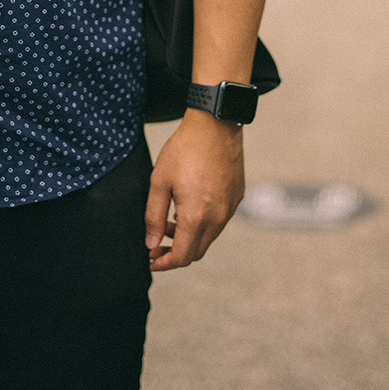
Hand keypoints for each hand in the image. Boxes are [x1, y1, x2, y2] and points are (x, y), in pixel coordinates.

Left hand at [144, 111, 244, 270]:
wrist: (215, 125)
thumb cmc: (185, 149)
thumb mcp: (159, 182)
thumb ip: (154, 217)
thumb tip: (152, 244)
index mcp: (196, 216)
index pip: (182, 257)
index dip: (164, 263)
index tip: (152, 259)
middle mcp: (217, 217)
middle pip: (196, 252)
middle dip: (175, 253)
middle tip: (157, 241)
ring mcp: (230, 208)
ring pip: (208, 238)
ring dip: (189, 238)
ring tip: (171, 220)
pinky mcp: (236, 198)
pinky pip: (219, 222)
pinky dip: (203, 224)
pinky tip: (189, 207)